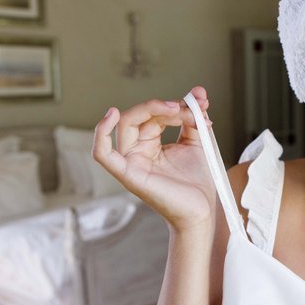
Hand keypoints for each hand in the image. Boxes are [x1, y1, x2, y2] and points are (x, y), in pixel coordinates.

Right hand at [92, 86, 215, 231]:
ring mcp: (130, 162)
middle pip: (138, 116)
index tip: (202, 104)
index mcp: (149, 144)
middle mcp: (136, 151)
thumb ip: (194, 119)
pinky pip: (103, 154)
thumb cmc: (196, 182)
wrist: (202, 211)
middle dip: (165, 106)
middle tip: (191, 109)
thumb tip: (198, 92)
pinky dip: (101, 133)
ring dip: (152, 109)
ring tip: (177, 109)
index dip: (175, 105)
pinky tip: (112, 114)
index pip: (153, 114)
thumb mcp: (197, 143)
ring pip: (126, 125)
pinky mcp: (128, 175)